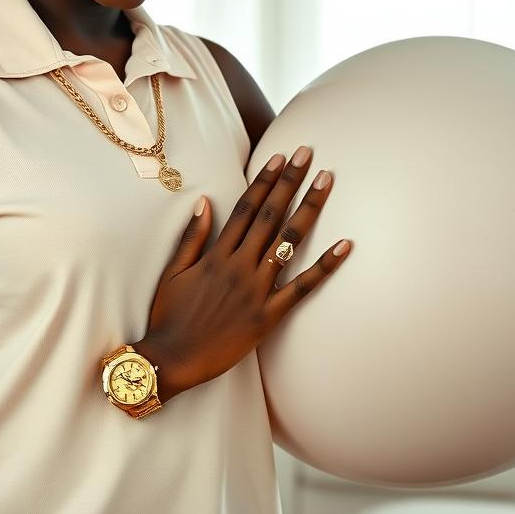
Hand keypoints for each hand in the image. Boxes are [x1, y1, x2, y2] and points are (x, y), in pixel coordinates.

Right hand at [135, 145, 350, 401]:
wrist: (172, 360)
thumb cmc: (169, 316)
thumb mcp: (174, 272)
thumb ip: (192, 236)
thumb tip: (205, 202)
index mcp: (217, 254)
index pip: (246, 207)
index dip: (264, 180)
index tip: (279, 157)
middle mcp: (239, 266)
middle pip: (271, 215)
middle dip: (291, 181)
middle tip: (308, 153)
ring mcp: (256, 291)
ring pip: (288, 241)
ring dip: (309, 208)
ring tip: (326, 181)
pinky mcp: (268, 316)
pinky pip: (302, 287)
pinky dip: (325, 266)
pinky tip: (345, 245)